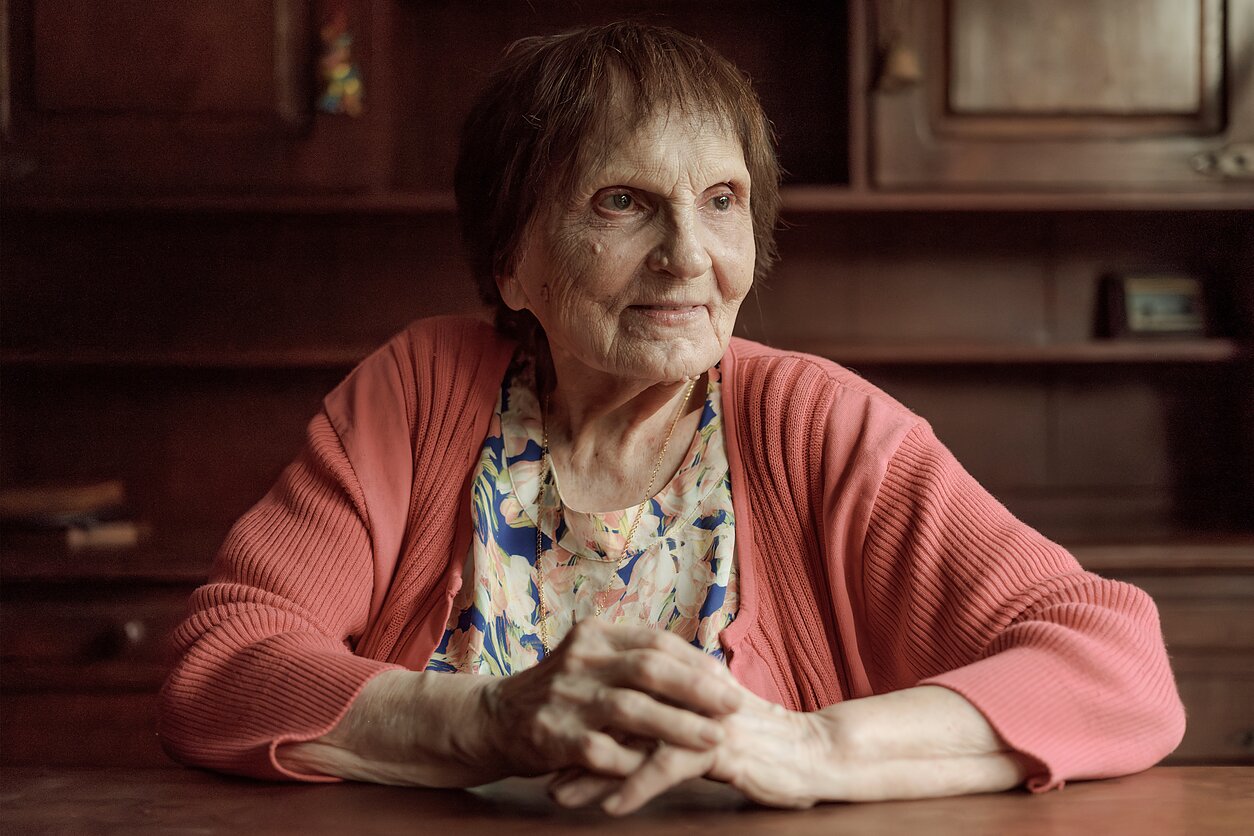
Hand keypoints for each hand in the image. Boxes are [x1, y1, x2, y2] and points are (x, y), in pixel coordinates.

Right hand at [483, 621, 742, 778]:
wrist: (493, 718)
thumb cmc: (560, 692)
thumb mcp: (592, 660)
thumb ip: (635, 660)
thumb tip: (705, 671)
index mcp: (594, 634)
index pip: (656, 640)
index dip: (695, 661)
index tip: (727, 678)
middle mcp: (580, 660)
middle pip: (649, 668)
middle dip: (698, 688)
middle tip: (734, 705)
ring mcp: (564, 698)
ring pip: (631, 709)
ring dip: (678, 725)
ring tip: (714, 738)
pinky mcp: (552, 736)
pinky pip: (603, 751)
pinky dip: (635, 761)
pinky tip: (661, 769)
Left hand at [551, 680, 1029, 814]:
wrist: (817, 753)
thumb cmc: (759, 742)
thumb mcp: (705, 724)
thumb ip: (669, 715)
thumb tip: (625, 722)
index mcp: (680, 679)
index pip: (616, 689)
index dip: (577, 712)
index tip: (541, 734)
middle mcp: (686, 692)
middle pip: (612, 711)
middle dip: (570, 739)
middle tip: (532, 763)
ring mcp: (701, 716)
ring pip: (632, 738)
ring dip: (590, 769)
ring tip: (556, 794)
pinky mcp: (720, 746)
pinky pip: (667, 766)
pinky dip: (635, 786)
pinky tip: (609, 807)